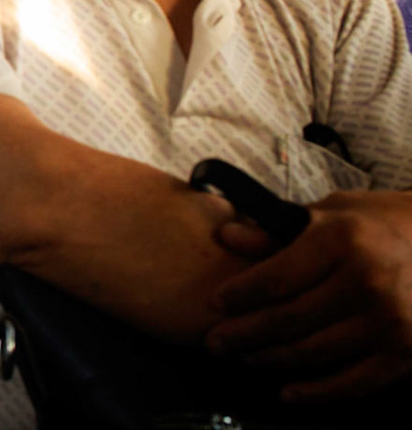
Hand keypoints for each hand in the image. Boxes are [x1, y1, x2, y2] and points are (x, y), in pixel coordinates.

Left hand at [207, 191, 411, 400]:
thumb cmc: (377, 224)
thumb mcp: (329, 214)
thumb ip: (277, 231)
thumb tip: (226, 237)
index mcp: (341, 242)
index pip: (276, 279)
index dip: (240, 296)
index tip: (214, 305)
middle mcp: (366, 282)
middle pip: (289, 319)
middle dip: (244, 334)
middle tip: (214, 343)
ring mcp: (389, 321)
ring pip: (314, 352)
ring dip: (272, 359)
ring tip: (245, 358)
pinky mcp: (407, 352)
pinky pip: (354, 381)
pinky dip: (317, 392)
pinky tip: (289, 392)